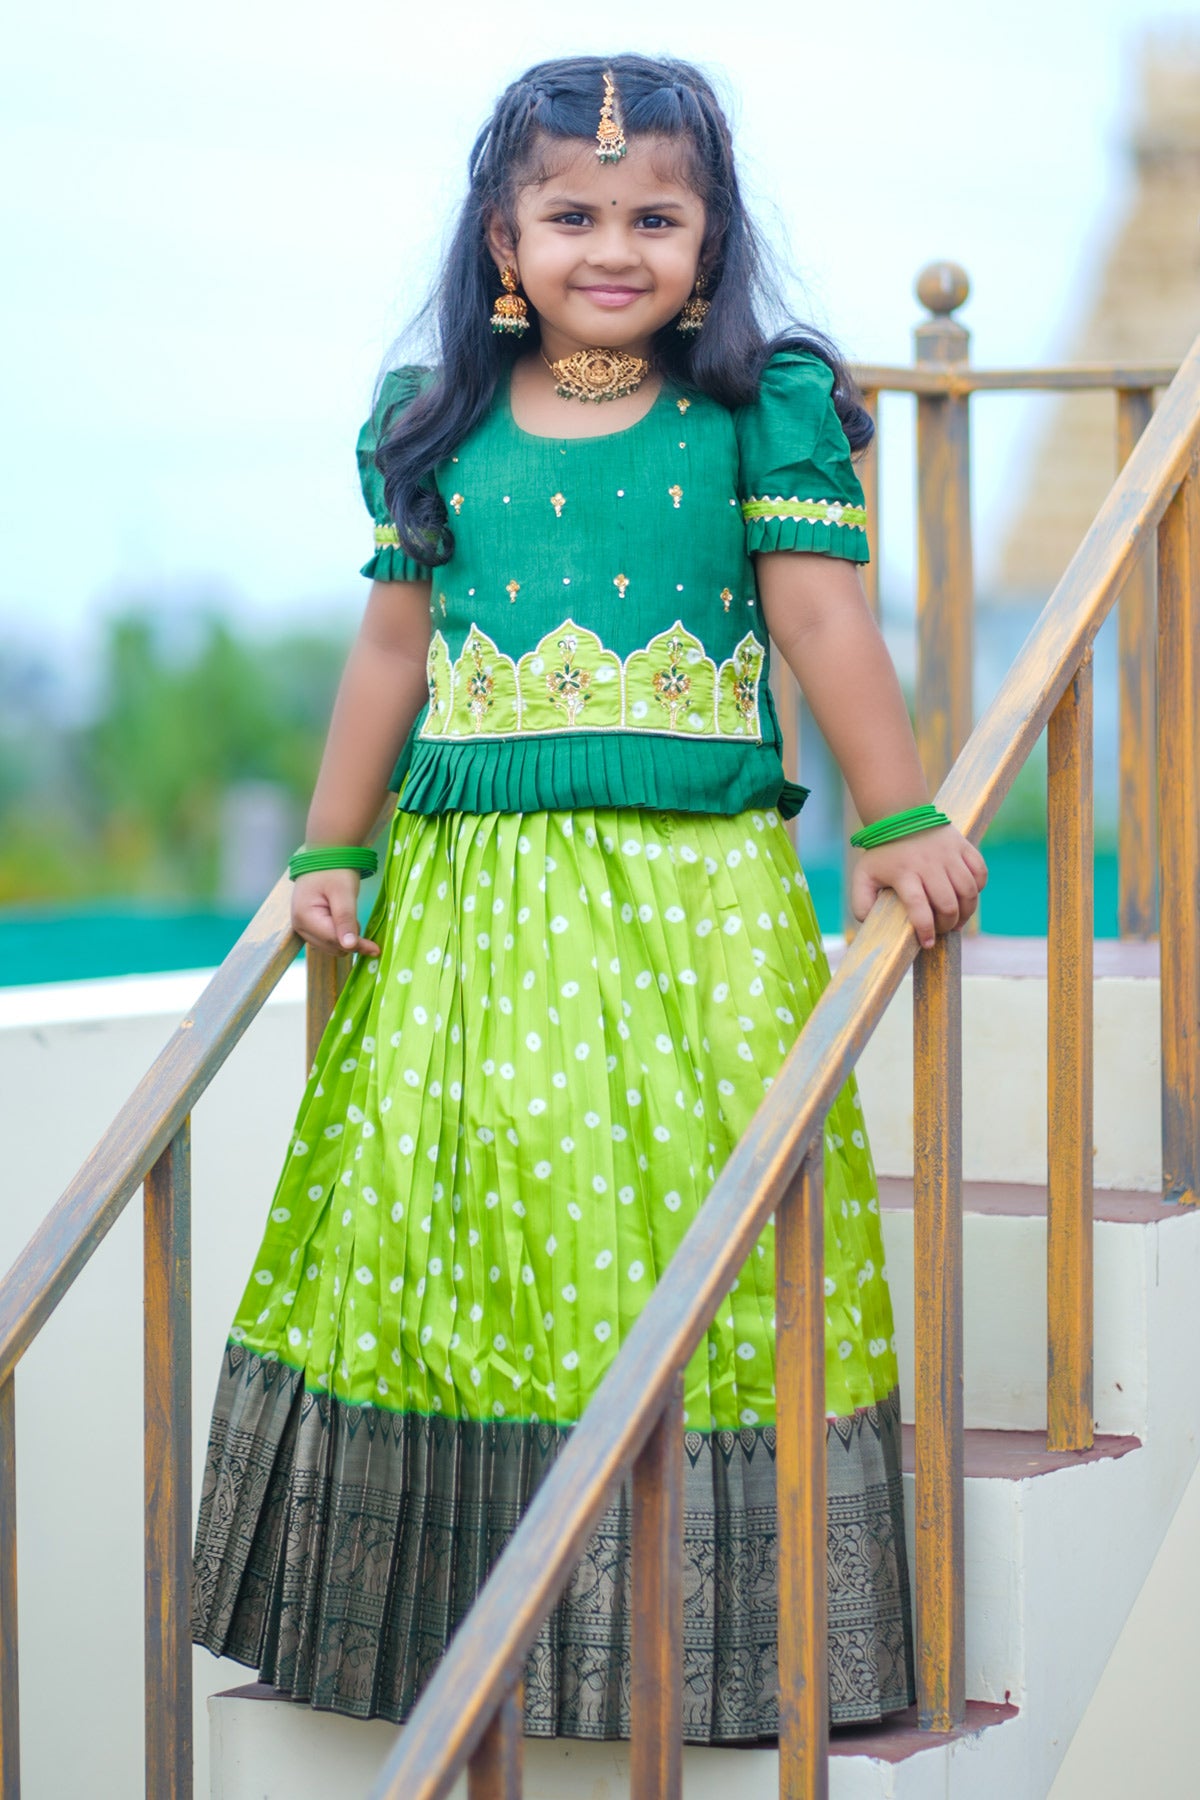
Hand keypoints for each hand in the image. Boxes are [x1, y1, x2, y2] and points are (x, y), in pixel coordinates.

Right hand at [291, 869, 379, 957]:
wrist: (325, 858)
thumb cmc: (335, 871)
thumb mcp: (344, 893)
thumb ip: (346, 920)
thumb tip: (349, 946)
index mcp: (304, 917)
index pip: (334, 941)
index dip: (357, 945)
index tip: (376, 950)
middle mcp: (299, 926)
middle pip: (332, 947)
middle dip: (349, 939)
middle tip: (356, 916)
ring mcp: (302, 927)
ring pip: (331, 946)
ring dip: (345, 937)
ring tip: (347, 913)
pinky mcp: (308, 927)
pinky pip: (328, 940)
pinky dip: (340, 934)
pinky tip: (344, 918)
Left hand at [850, 826, 986, 951]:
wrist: (900, 814)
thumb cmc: (882, 852)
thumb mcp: (863, 876)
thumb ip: (861, 903)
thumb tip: (869, 923)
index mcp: (904, 873)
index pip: (919, 907)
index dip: (926, 929)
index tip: (928, 943)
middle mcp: (928, 863)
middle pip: (948, 903)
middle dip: (947, 924)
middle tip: (941, 929)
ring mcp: (948, 854)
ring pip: (968, 890)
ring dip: (966, 911)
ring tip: (957, 919)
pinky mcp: (963, 846)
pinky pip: (980, 872)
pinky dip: (978, 888)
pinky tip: (967, 896)